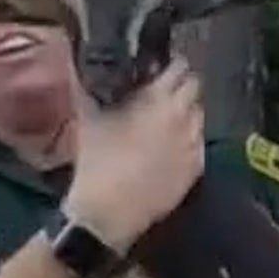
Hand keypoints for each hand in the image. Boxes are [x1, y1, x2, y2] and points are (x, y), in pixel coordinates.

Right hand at [62, 57, 204, 251]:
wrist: (109, 213)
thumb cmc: (96, 162)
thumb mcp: (88, 119)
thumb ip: (88, 89)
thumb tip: (79, 67)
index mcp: (158, 99)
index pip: (179, 67)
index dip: (171, 65)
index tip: (162, 67)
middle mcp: (183, 117)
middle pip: (194, 89)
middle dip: (182, 87)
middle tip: (164, 93)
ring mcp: (193, 144)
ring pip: (199, 117)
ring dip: (187, 113)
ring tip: (168, 121)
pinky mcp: (195, 169)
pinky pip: (198, 145)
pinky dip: (188, 141)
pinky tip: (172, 148)